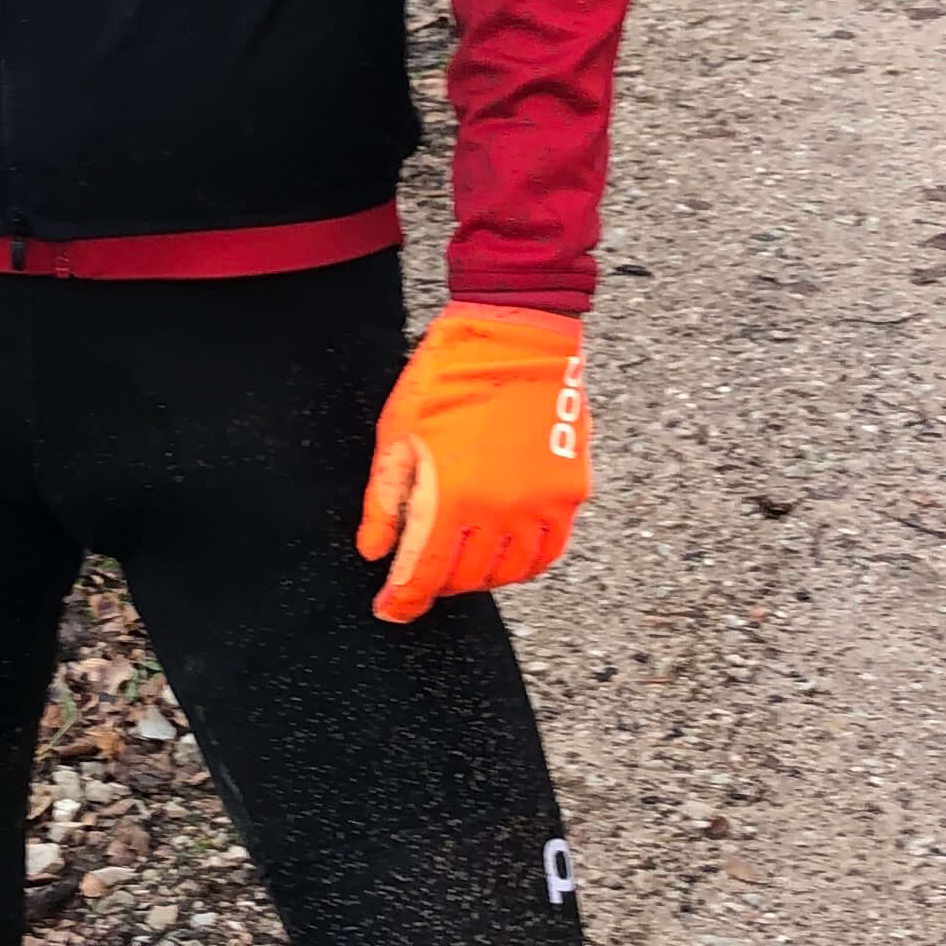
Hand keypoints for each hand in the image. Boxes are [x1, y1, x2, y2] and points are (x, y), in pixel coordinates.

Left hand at [357, 303, 589, 623]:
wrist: (514, 334)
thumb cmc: (448, 374)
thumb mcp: (398, 431)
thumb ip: (384, 499)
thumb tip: (375, 552)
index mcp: (451, 496)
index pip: (424, 572)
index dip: (403, 599)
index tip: (389, 611)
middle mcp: (500, 511)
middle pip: (466, 577)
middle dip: (435, 584)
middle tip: (418, 575)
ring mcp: (541, 504)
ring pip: (509, 573)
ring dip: (478, 577)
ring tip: (457, 563)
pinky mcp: (570, 492)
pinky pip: (548, 553)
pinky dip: (523, 565)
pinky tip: (504, 556)